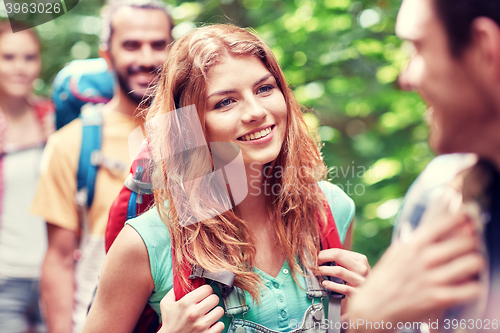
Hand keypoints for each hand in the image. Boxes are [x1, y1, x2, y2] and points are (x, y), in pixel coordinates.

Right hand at [159, 285, 224, 332]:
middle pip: (215, 298)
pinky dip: (217, 324)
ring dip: (215, 311)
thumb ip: (173, 291)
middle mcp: (194, 313)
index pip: (207, 289)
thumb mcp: (166, 304)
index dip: (207, 290)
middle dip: (212, 300)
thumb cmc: (169, 322)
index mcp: (185, 303)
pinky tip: (211, 323)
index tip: (205, 293)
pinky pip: (221, 325)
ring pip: (220, 311)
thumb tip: (182, 281)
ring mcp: (201, 325)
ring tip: (210, 313)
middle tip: (208, 303)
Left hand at [317, 248, 369, 297]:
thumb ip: (344, 260)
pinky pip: (342, 288)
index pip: (339, 251)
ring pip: (339, 271)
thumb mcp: (356, 267)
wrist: (374, 296)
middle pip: (338, 256)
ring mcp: (360, 281)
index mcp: (361, 259)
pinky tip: (325, 283)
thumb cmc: (360, 279)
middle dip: (323, 257)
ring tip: (318, 271)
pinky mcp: (357, 293)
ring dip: (325, 270)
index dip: (325, 253)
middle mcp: (362, 268)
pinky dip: (332, 285)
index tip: (317, 256)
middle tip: (315, 262)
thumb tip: (324, 255)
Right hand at [346, 211, 484, 331]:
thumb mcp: (396, 253)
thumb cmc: (384, 280)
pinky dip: (474, 286)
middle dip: (471, 243)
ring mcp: (433, 279)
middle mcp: (424, 259)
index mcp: (413, 244)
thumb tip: (439, 229)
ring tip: (470, 266)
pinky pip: (472, 289)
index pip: (445, 222)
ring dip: (475, 263)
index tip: (467, 219)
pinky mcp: (440, 299)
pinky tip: (467, 285)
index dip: (461, 219)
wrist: (373, 307)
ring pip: (473, 262)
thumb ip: (417, 241)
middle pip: (465, 241)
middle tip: (470, 247)